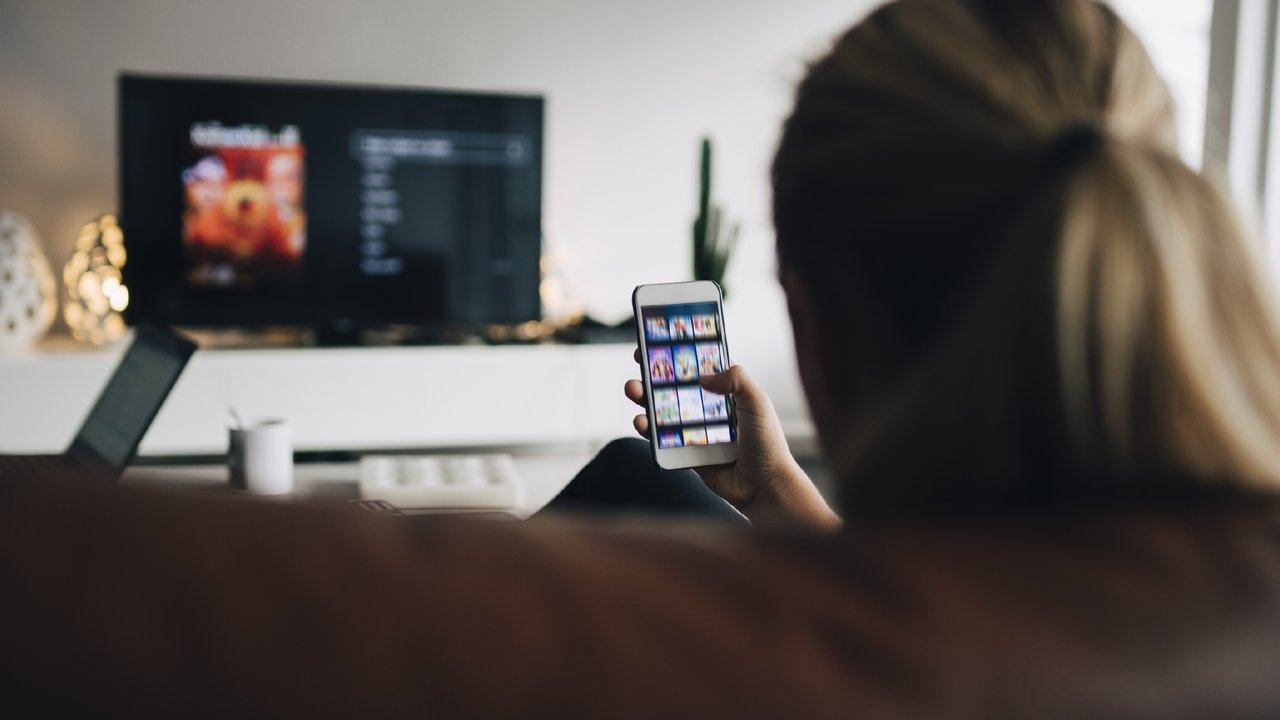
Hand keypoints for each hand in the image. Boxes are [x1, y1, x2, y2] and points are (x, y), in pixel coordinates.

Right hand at [625, 351, 839, 529]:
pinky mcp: (686, 451)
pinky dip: (647, 429)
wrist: (764, 487)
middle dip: (654, 372)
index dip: (680, 352)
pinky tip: (640, 422)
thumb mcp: (757, 402)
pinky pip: (661, 438)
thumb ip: (736, 380)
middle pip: (675, 385)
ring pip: (663, 410)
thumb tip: (702, 375)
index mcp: (727, 392)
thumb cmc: (768, 444)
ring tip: (633, 390)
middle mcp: (708, 408)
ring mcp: (695, 430)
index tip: (660, 340)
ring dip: (644, 398)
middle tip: (640, 361)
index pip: (699, 365)